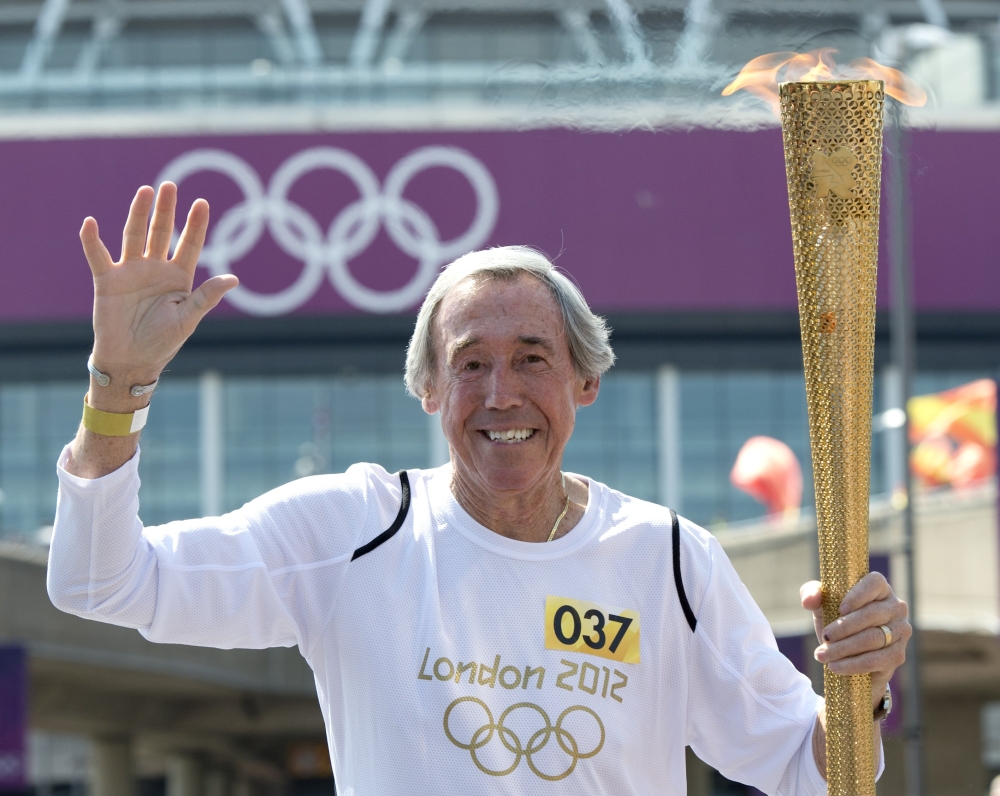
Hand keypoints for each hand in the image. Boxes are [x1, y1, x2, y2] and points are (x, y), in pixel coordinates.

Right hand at [81, 182, 237, 388]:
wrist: (132, 361)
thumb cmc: (163, 342)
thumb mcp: (188, 318)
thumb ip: (206, 296)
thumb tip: (233, 278)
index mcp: (179, 278)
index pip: (189, 244)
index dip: (195, 224)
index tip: (202, 202)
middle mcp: (155, 269)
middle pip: (161, 232)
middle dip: (166, 210)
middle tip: (170, 186)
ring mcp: (131, 272)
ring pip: (134, 236)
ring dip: (138, 214)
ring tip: (145, 192)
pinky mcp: (107, 281)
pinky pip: (98, 256)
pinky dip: (92, 241)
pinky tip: (90, 223)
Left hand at [800, 572, 909, 708]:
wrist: (848, 653)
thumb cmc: (836, 619)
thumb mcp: (822, 604)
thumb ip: (812, 593)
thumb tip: (808, 601)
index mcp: (879, 588)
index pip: (874, 583)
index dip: (858, 595)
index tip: (840, 609)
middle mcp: (896, 607)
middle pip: (871, 614)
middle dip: (844, 627)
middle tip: (825, 637)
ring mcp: (900, 631)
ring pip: (873, 639)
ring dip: (844, 648)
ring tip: (822, 654)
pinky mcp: (898, 655)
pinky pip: (876, 660)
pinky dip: (853, 664)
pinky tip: (835, 666)